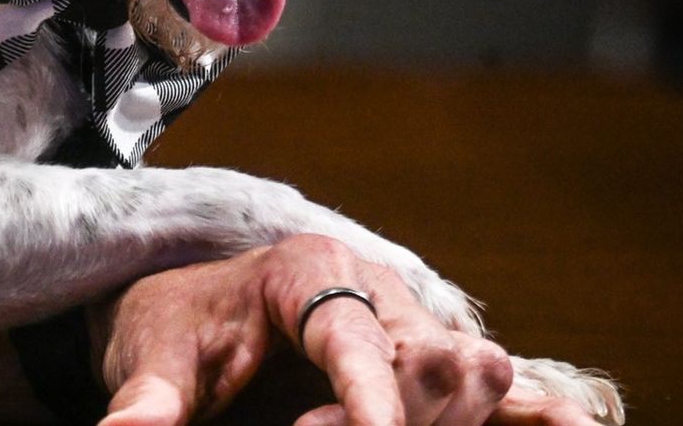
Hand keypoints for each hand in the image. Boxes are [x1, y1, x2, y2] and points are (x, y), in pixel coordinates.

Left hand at [95, 235, 599, 425]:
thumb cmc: (173, 324)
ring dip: (454, 417)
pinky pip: (491, 391)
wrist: (189, 311)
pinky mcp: (422, 367)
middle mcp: (376, 293)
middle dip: (407, 414)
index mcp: (311, 271)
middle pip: (429, 358)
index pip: (355, 338)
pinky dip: (534, 411)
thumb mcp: (153, 352)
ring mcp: (410, 329)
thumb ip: (149, 396)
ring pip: (468, 376)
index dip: (371, 399)